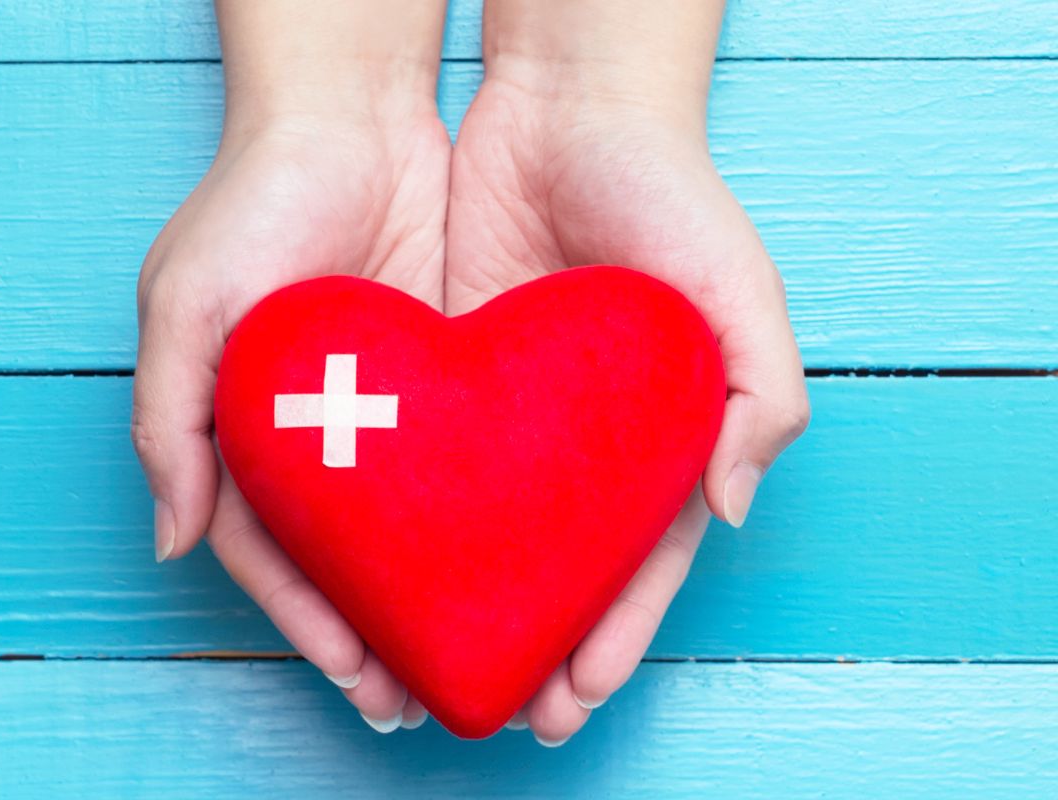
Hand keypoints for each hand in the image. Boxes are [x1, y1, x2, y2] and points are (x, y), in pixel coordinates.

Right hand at [132, 73, 447, 729]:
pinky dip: (477, 522)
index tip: (356, 674)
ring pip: (409, 527)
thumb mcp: (186, 302)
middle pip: (348, 555)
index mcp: (246, 432)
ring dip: (432, 595)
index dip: (312, 618)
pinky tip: (512, 565)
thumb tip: (172, 540)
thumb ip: (170, 420)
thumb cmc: (256, 198)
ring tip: (473, 657)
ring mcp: (387, 410)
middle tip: (417, 700)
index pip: (277, 550)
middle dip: (377, 632)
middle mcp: (317, 434)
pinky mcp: (447, 379)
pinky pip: (464, 464)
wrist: (351, 113)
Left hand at [446, 61, 808, 742]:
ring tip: (432, 661)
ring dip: (470, 599)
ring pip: (492, 528)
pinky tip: (392, 567)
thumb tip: (732, 509)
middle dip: (537, 641)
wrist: (570, 104)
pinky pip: (435, 458)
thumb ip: (758, 397)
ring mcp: (518, 408)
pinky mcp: (455, 369)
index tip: (575, 697)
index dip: (613, 632)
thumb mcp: (742, 289)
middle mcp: (587, 436)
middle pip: (561, 562)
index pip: (638, 558)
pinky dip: (419, 520)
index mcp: (660, 435)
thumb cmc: (671, 191)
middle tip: (502, 713)